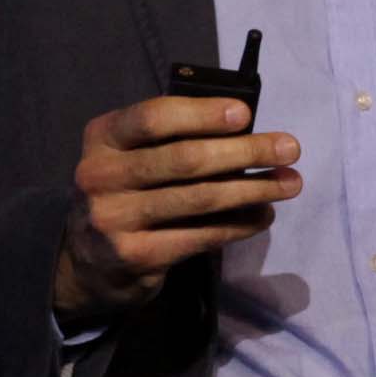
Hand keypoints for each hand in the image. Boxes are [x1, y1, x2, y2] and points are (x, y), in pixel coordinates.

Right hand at [53, 96, 301, 318]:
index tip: (245, 114)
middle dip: (245, 152)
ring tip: (289, 183)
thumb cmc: (125, 192)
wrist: (86, 263)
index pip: (154, 118)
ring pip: (199, 199)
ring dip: (253, 190)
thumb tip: (245, 129)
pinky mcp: (135, 255)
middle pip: (185, 160)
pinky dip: (238, 225)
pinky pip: (199, 237)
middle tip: (289, 148)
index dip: (202, 114)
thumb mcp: (131, 155)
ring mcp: (115, 218)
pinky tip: (263, 216)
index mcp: (103, 137)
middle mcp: (101, 175)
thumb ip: (172, 140)